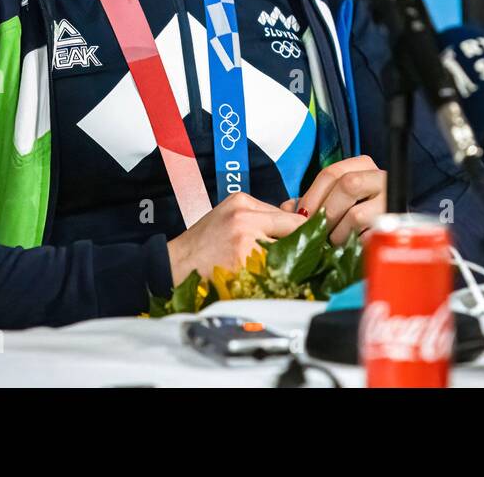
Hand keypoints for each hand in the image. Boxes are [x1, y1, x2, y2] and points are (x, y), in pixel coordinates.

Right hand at [167, 192, 304, 282]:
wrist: (174, 266)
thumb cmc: (204, 245)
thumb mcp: (231, 218)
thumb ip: (263, 217)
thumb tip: (300, 219)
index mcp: (243, 202)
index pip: (292, 216)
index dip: (303, 232)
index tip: (309, 243)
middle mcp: (245, 217)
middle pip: (293, 231)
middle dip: (299, 247)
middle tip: (301, 260)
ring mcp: (244, 240)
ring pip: (286, 253)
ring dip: (287, 264)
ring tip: (278, 272)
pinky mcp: (242, 263)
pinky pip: (272, 271)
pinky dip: (273, 278)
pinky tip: (265, 282)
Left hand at [281, 155, 385, 244]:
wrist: (393, 229)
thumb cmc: (358, 211)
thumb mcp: (335, 198)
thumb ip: (313, 200)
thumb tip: (288, 208)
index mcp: (363, 166)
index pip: (332, 173)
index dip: (312, 196)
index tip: (302, 216)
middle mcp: (380, 178)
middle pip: (348, 186)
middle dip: (327, 213)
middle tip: (318, 231)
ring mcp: (390, 201)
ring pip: (357, 214)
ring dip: (338, 233)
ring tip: (334, 241)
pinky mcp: (394, 226)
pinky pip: (368, 237)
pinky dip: (353, 245)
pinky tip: (349, 247)